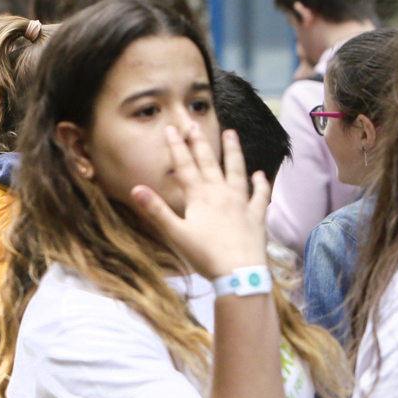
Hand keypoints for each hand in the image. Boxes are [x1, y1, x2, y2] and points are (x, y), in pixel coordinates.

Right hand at [131, 123, 269, 280]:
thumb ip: (156, 210)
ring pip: (236, 171)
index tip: (171, 129)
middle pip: (209, 163)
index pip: (185, 167)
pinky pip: (259, 195)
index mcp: (199, 197)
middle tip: (194, 125)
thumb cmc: (205, 255)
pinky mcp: (255, 215)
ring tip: (231, 133)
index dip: (176, 147)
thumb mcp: (175, 234)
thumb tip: (136, 189)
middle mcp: (220, 193)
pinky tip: (260, 174)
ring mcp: (240, 202)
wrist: (239, 272)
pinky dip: (260, 184)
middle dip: (200, 143)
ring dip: (233, 152)